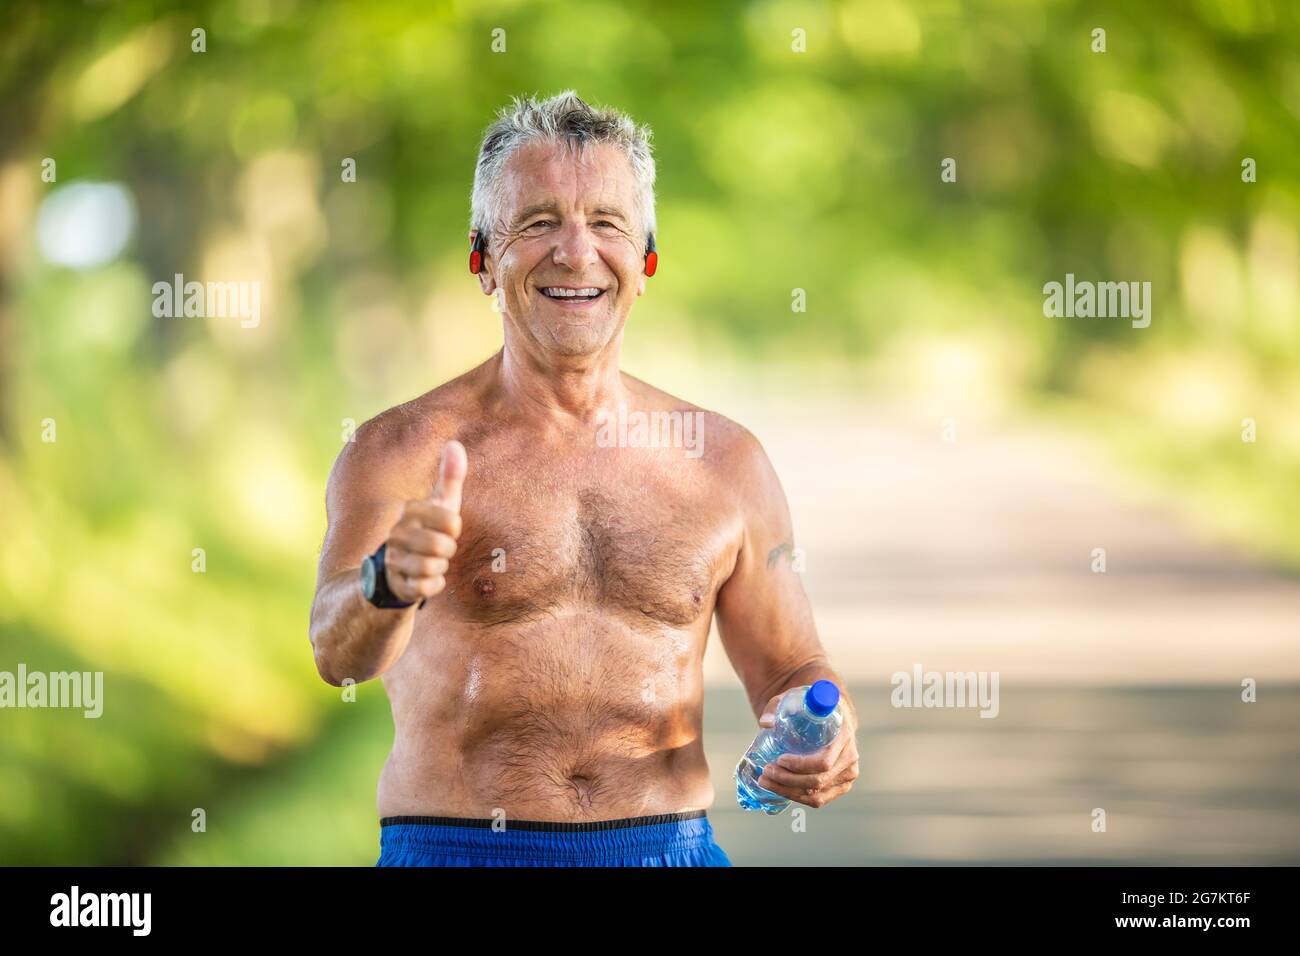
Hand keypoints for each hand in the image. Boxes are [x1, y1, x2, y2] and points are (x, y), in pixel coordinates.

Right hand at [383, 440, 466, 603]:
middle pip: (444, 546)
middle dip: (447, 550)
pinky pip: (428, 588)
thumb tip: (455, 443)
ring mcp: (393, 561)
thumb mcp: (440, 504)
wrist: (393, 572)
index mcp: (408, 512)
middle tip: (437, 548)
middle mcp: (396, 534)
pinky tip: (423, 580)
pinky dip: (433, 585)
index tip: (443, 529)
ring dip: (439, 568)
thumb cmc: (425, 532)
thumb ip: (449, 476)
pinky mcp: (396, 586)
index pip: (451, 521)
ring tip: (429, 563)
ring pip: (435, 567)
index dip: (453, 529)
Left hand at [756, 692, 859, 808]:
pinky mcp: (840, 786)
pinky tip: (778, 788)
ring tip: (765, 781)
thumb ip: (777, 707)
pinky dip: (796, 797)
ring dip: (788, 791)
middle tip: (766, 771)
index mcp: (843, 734)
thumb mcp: (794, 699)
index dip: (801, 765)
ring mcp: (847, 775)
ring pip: (817, 795)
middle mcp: (850, 758)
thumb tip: (766, 723)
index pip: (824, 761)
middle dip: (788, 779)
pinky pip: (818, 800)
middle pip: (818, 780)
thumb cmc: (810, 707)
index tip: (779, 759)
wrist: (830, 716)